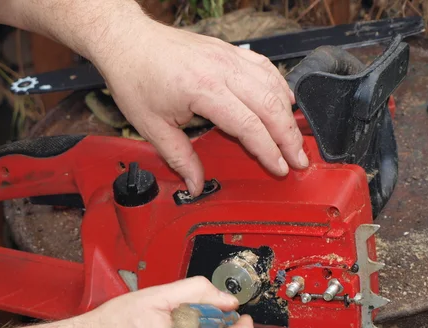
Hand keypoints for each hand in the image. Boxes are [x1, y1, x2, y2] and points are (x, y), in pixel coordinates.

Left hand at [94, 18, 306, 195]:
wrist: (128, 42)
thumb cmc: (136, 78)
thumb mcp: (152, 127)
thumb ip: (180, 159)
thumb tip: (195, 185)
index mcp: (203, 89)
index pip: (249, 126)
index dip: (269, 151)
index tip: (280, 168)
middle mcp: (221, 69)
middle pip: (271, 106)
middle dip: (289, 137)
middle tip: (299, 159)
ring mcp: (228, 56)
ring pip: (273, 85)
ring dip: (289, 114)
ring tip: (295, 138)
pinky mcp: (229, 50)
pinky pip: (265, 67)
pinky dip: (280, 86)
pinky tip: (285, 102)